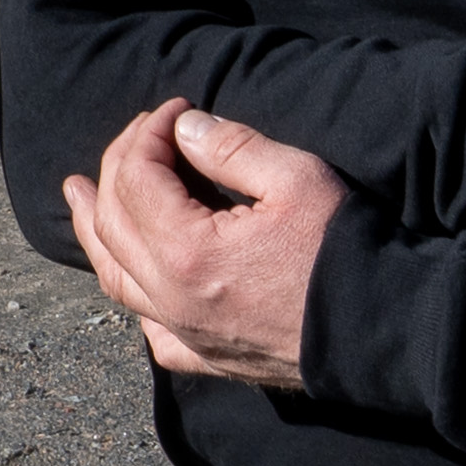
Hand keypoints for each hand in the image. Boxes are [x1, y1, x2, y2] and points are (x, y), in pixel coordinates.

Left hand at [69, 100, 344, 386]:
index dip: (148, 131)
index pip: (136, 177)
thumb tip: (185, 128)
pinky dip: (133, 296)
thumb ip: (232, 148)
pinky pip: (150, 330)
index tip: (177, 107)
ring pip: (114, 277)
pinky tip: (135, 278)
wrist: (387, 331)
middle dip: (119, 165)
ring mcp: (185, 333)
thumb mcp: (297, 178)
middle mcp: (171, 298)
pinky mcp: (208, 358)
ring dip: (93, 228)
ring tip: (78, 194)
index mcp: (186, 252)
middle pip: (112, 222)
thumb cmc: (345, 252)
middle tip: (141, 132)